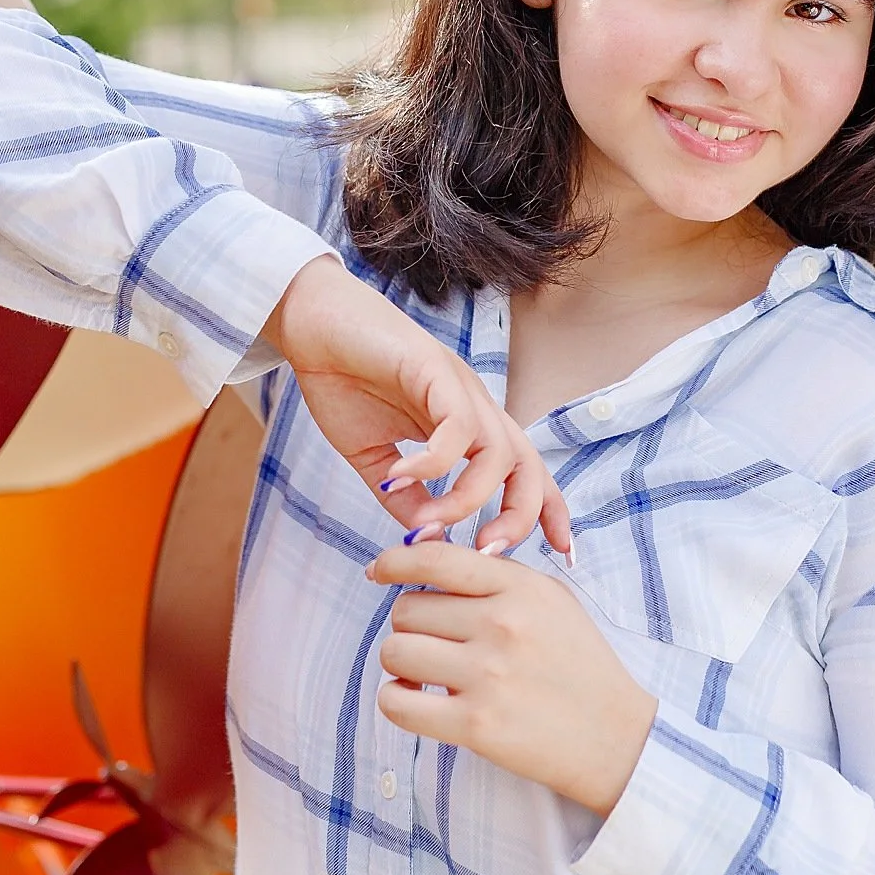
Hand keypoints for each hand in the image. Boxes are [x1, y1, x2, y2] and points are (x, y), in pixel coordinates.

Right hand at [262, 255, 571, 555]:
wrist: (312, 322)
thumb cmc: (344, 382)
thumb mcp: (377, 457)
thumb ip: (405, 497)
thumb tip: (424, 538)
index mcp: (469, 426)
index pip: (524, 471)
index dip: (549, 510)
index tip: (562, 551)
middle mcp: (475, 407)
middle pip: (527, 466)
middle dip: (519, 517)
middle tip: (487, 552)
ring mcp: (458, 387)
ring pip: (496, 454)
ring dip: (466, 500)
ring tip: (427, 524)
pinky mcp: (435, 370)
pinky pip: (457, 426)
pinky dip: (434, 463)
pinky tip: (398, 477)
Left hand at [367, 540, 657, 816]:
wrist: (615, 736)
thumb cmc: (579, 665)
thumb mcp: (551, 600)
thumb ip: (497, 577)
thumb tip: (428, 562)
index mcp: (520, 589)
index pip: (437, 559)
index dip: (395, 560)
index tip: (379, 569)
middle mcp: (502, 625)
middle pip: (407, 608)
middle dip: (410, 624)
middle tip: (432, 642)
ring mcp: (487, 675)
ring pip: (396, 651)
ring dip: (402, 663)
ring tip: (426, 674)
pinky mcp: (475, 726)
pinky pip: (397, 703)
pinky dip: (397, 700)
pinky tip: (419, 700)